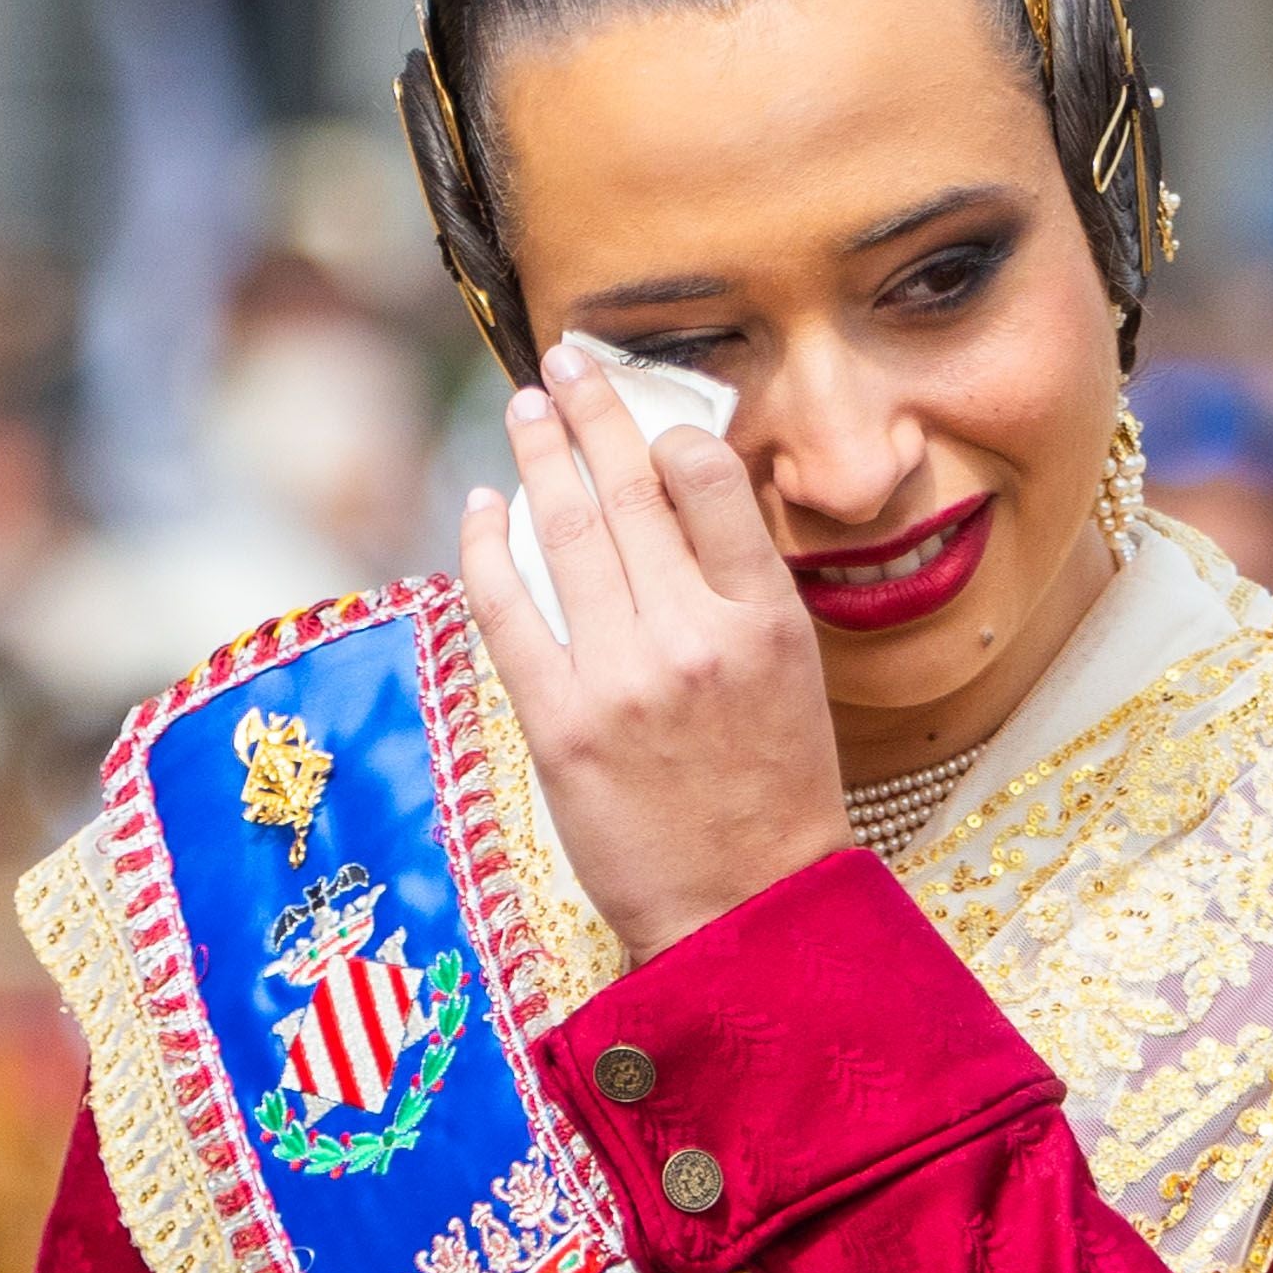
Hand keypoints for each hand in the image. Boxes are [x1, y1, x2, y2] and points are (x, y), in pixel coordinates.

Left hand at [458, 343, 849, 963]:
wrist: (745, 910)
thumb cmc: (772, 789)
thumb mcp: (791, 672)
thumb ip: (739, 584)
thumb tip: (680, 492)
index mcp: (764, 618)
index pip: (707, 481)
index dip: (666, 429)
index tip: (644, 405)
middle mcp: (694, 637)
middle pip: (628, 493)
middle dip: (591, 413)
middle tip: (565, 362)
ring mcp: (622, 680)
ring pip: (565, 534)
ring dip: (538, 457)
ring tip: (523, 410)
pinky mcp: (561, 725)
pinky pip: (509, 611)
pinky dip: (486, 548)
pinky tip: (481, 505)